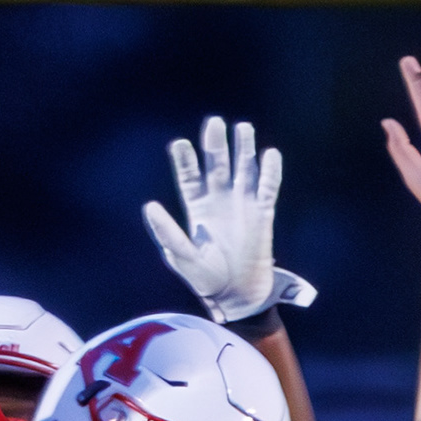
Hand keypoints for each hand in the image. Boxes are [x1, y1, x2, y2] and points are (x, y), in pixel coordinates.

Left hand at [143, 116, 316, 324]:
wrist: (236, 297)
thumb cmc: (205, 279)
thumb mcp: (181, 257)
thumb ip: (167, 232)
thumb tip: (150, 206)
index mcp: (197, 208)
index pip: (189, 177)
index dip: (185, 161)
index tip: (180, 145)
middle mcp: (219, 201)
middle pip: (217, 164)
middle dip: (215, 144)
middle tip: (214, 123)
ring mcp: (242, 204)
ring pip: (244, 168)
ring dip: (244, 148)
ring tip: (243, 128)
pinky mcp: (263, 213)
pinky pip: (268, 187)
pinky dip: (270, 171)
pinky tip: (269, 155)